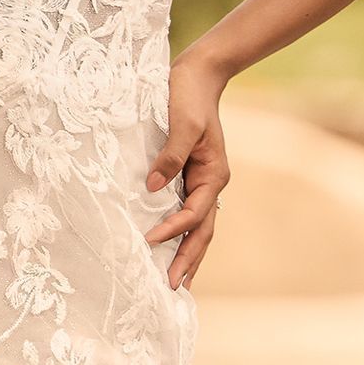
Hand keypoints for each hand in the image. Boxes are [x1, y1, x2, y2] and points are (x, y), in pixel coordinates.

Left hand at [146, 52, 231, 290]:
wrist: (198, 75)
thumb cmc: (188, 96)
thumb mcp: (181, 123)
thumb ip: (170, 156)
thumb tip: (152, 187)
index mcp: (214, 174)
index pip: (194, 213)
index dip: (173, 230)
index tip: (149, 240)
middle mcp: (211, 183)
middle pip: (202, 232)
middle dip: (188, 261)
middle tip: (172, 289)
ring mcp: (202, 183)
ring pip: (198, 228)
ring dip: (187, 255)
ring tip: (176, 283)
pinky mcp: (189, 178)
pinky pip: (187, 214)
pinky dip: (181, 236)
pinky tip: (170, 249)